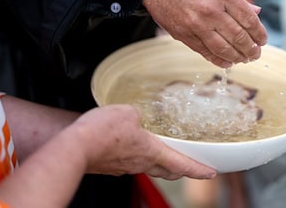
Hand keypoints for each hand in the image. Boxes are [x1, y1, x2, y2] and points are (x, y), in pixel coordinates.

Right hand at [73, 104, 215, 179]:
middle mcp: (141, 163)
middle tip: (189, 166)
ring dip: (160, 164)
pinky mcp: (111, 166)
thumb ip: (138, 114)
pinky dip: (138, 159)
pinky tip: (132, 149)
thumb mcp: (128, 112)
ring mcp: (125, 167)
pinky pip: (131, 164)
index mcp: (151, 151)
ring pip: (149, 168)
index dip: (198, 170)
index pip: (182, 164)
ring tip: (163, 155)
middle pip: (168, 172)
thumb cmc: (102, 133)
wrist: (75, 147)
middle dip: (181, 170)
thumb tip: (136, 117)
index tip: (210, 173)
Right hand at [143, 0, 266, 67]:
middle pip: (238, 36)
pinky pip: (205, 52)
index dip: (259, 33)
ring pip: (223, 48)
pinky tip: (228, 62)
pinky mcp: (183, 35)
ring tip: (245, 59)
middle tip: (256, 54)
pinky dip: (218, 60)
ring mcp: (196, 25)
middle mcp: (210, 11)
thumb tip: (256, 13)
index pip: (248, 19)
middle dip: (251, 48)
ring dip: (237, 56)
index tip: (263, 40)